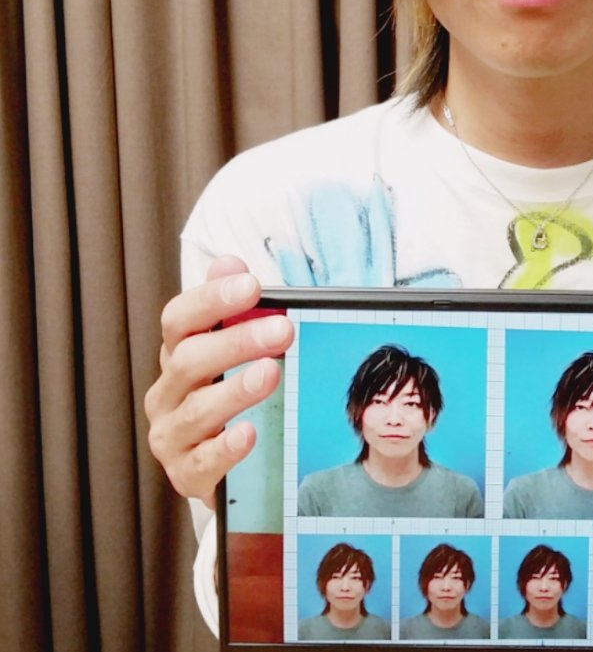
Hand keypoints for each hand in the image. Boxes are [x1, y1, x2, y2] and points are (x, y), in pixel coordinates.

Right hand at [144, 256, 293, 508]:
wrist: (226, 466)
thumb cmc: (229, 394)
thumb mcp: (234, 348)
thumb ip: (233, 307)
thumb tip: (228, 261)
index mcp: (177, 353)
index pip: (179, 319)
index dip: (211, 299)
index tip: (251, 284)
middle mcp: (167, 392)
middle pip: (189, 360)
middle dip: (237, 342)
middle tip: (282, 330)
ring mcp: (173, 435)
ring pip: (197, 410)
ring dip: (236, 390)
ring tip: (271, 373)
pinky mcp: (186, 474)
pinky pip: (204, 461)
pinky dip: (227, 446)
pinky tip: (252, 432)